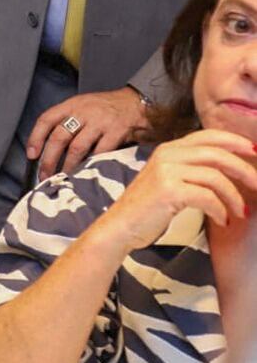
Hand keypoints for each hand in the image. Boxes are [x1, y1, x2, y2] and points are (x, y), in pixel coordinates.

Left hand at [26, 87, 147, 179]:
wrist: (138, 102)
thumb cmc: (107, 108)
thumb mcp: (83, 107)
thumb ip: (67, 122)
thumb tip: (47, 148)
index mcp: (72, 105)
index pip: (46, 119)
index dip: (35, 138)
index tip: (31, 155)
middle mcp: (84, 111)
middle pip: (59, 137)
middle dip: (48, 159)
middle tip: (44, 175)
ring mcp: (101, 121)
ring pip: (76, 148)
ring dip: (67, 166)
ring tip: (63, 177)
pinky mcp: (117, 131)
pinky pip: (100, 152)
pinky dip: (91, 164)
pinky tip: (86, 172)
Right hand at [85, 129, 256, 252]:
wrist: (119, 226)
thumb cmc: (147, 208)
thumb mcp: (168, 180)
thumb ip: (191, 169)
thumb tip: (229, 170)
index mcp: (168, 149)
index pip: (209, 136)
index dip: (235, 142)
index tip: (254, 153)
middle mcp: (167, 155)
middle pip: (217, 154)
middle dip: (244, 170)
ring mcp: (166, 171)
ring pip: (215, 177)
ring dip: (234, 196)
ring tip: (239, 211)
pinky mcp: (168, 191)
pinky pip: (207, 197)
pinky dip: (220, 210)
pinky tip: (222, 220)